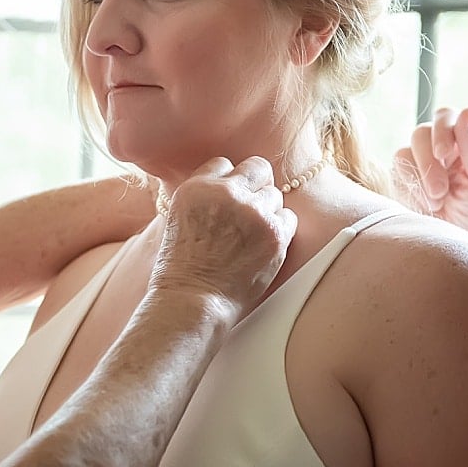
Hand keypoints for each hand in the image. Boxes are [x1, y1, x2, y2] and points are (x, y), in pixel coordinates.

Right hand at [150, 156, 296, 323]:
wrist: (193, 301)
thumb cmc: (182, 268)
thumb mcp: (178, 218)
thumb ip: (203, 196)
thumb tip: (228, 184)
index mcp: (196, 187)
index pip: (224, 164)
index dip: (229, 183)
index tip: (228, 201)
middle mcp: (225, 193)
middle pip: (257, 168)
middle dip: (255, 186)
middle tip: (248, 212)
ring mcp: (252, 211)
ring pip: (275, 194)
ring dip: (267, 212)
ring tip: (250, 237)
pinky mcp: (274, 233)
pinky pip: (289, 218)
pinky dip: (280, 231)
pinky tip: (263, 247)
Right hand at [392, 107, 467, 245]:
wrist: (460, 239)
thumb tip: (466, 111)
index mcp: (461, 140)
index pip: (445, 117)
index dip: (441, 131)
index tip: (444, 154)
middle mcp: (435, 146)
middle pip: (419, 133)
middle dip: (429, 164)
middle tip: (440, 193)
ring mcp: (415, 162)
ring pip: (403, 153)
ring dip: (419, 181)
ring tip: (436, 204)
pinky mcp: (399, 179)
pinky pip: (394, 174)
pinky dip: (409, 191)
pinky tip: (424, 206)